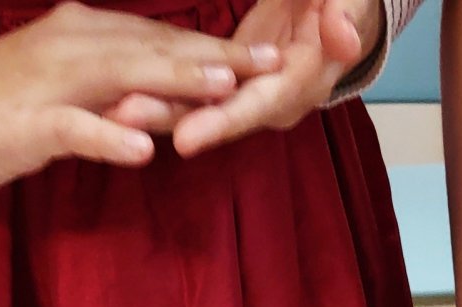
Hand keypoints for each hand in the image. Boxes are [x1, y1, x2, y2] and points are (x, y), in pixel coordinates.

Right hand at [0, 2, 280, 188]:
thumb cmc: (3, 103)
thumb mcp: (72, 93)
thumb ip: (120, 97)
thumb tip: (170, 110)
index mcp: (90, 37)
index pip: (165, 40)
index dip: (218, 48)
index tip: (269, 55)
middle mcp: (76, 47)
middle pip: (158, 49)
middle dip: (218, 58)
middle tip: (273, 64)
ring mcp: (53, 83)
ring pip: (124, 77)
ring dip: (178, 82)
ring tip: (228, 90)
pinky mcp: (30, 122)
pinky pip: (75, 128)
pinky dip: (110, 135)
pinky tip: (145, 147)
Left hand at [108, 0, 382, 155]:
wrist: (341, 6)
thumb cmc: (347, 3)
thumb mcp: (352, 4)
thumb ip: (346, 20)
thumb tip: (340, 33)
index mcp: (302, 84)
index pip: (258, 107)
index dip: (221, 121)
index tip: (185, 137)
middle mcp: (272, 101)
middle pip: (217, 115)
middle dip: (171, 118)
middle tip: (123, 118)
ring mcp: (249, 94)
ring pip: (198, 106)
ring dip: (154, 108)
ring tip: (109, 109)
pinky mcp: (229, 82)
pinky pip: (191, 91)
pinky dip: (159, 90)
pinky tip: (119, 91)